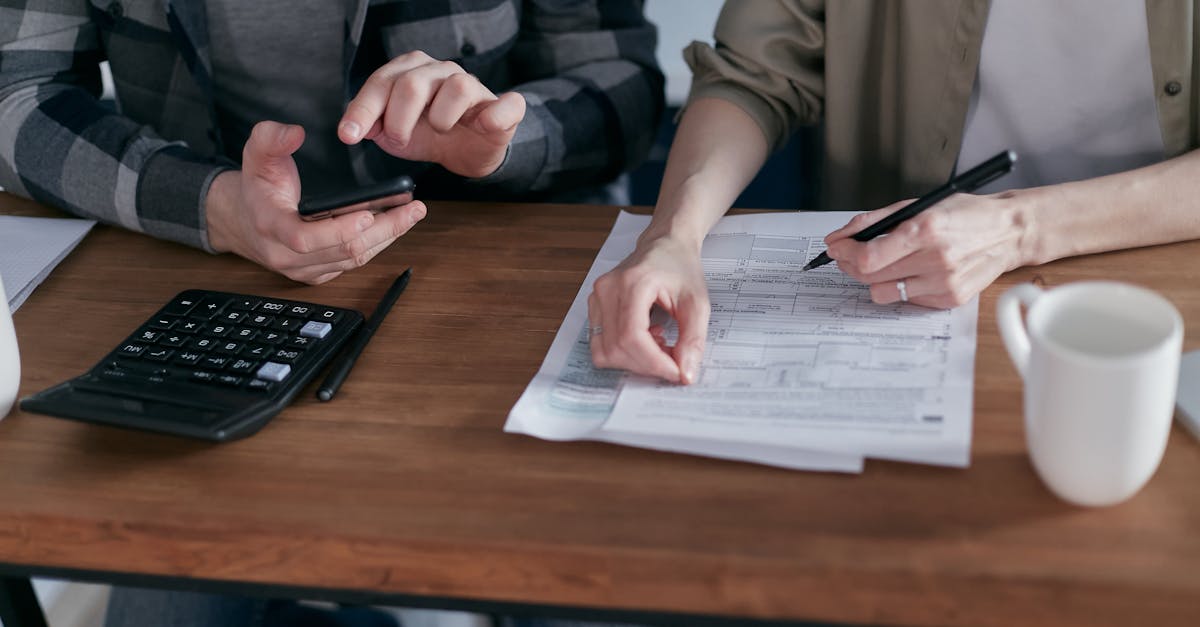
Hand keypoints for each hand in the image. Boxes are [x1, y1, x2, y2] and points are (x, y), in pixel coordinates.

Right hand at [206, 121, 425, 283]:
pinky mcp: (319, 273)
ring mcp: (305, 269)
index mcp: (272, 227)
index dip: (338, 230)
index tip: (368, 214)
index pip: (305, 239)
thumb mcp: (255, 155)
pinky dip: (377, 245)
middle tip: (412, 210)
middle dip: (383, 231)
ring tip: (412, 214)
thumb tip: (294, 133)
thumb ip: (270, 138)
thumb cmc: (256, 187)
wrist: (244, 220)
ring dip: (387, 238)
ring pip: (353, 260)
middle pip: (343, 252)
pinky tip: (395, 225)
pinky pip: (353, 264)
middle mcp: (287, 256)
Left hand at [337, 51, 525, 177]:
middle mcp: (442, 71)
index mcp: (412, 71)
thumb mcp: (394, 133)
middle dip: (398, 120)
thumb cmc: (430, 135)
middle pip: (413, 84)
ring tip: (439, 130)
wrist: (468, 151)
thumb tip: (357, 127)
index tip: (349, 135)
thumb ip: (373, 125)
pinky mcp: (504, 107)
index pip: (382, 82)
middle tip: (400, 139)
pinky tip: (482, 125)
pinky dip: (494, 116)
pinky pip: (505, 105)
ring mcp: (474, 86)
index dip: (363, 110)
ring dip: (440, 119)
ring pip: (457, 87)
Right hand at [588, 235, 709, 383]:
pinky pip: (600, 344)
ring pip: (604, 351)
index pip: (632, 337)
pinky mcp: (594, 307)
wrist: (665, 245)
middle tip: (672, 360)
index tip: (676, 372)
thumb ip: (693, 340)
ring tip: (658, 345)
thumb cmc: (680, 267)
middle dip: (647, 365)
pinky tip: (645, 338)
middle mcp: (607, 289)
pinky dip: (624, 352)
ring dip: (634, 361)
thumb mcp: (698, 302)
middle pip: (616, 348)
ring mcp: (596, 297)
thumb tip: (685, 374)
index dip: (654, 362)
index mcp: (633, 282)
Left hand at [824, 193, 1029, 307]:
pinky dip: (900, 286)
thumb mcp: (918, 205)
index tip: (835, 247)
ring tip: (882, 263)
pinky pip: (906, 300)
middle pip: (870, 276)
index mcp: (925, 230)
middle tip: (848, 255)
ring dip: (874, 278)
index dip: (844, 254)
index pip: (868, 257)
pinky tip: (912, 271)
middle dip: (850, 265)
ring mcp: (943, 283)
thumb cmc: (963, 214)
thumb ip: (874, 220)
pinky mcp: (949, 299)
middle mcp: (935, 259)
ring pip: (883, 293)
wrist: (1008, 232)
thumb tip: (840, 237)